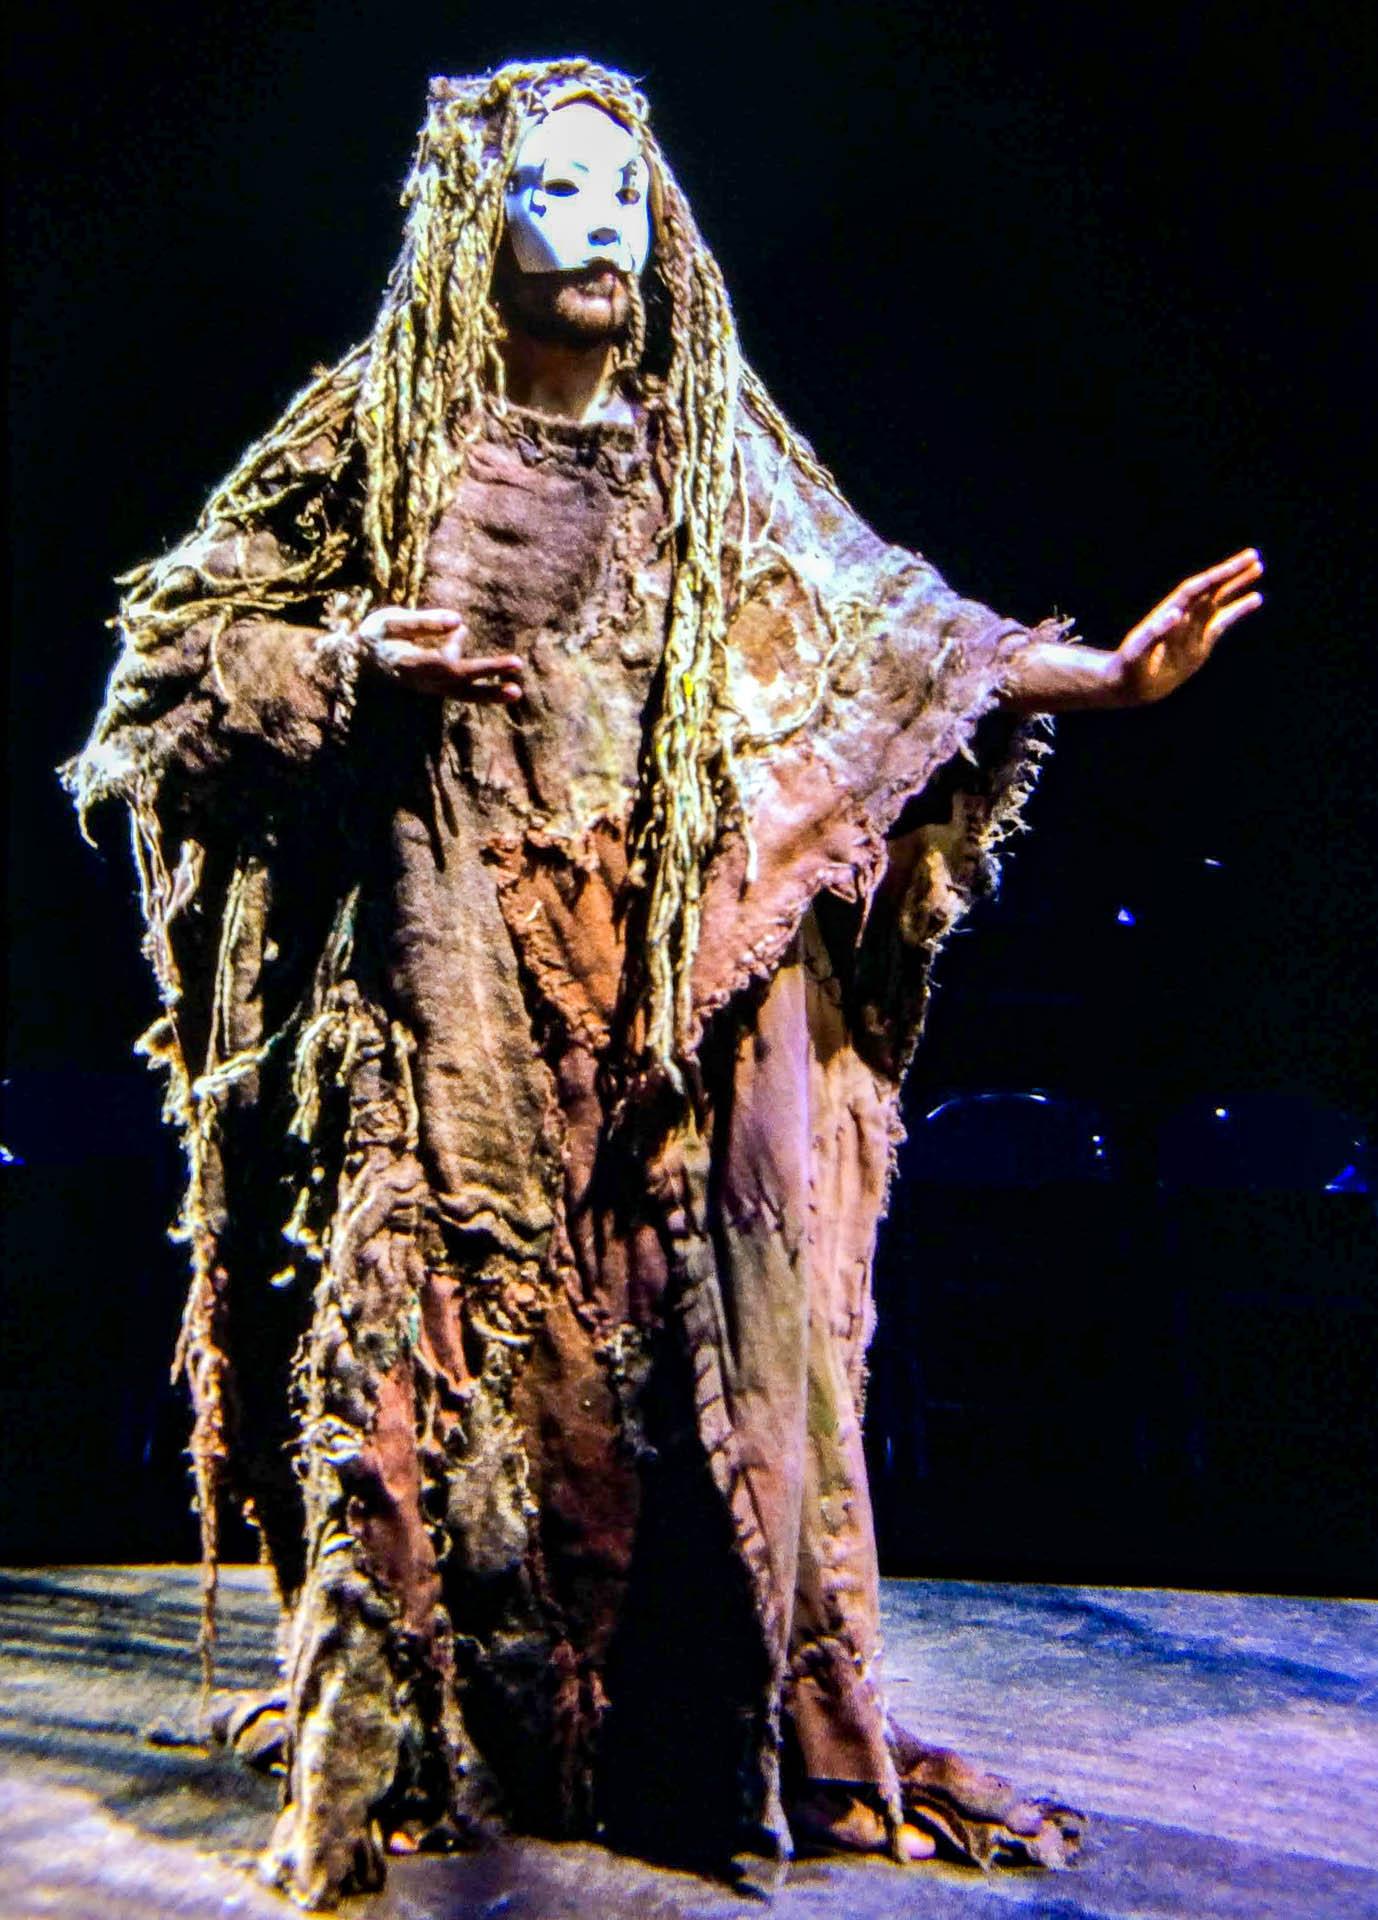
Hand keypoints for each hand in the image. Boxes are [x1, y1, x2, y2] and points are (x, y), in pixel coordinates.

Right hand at [356, 607, 523, 702]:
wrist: (357, 661)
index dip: (455, 650)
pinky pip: (461, 693)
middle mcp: (422, 681)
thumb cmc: (376, 635)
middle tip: (517, 665)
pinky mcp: (435, 689)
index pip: (442, 663)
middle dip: (488, 672)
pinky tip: (505, 687)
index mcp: (409, 663)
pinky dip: (482, 691)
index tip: (461, 628)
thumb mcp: (391, 621)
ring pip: (463, 694)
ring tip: (516, 692)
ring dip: (490, 692)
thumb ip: (424, 622)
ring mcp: (429, 689)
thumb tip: (460, 621)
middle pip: (459, 680)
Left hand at [1110, 548, 1263, 706]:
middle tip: (1254, 556)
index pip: (1196, 589)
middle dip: (1231, 573)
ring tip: (1257, 569)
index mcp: (1169, 612)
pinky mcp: (1201, 643)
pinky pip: (1223, 622)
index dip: (1215, 576)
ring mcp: (1194, 628)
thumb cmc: (1129, 666)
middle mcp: (1184, 615)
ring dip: (1237, 585)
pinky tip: (1255, 599)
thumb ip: (1154, 633)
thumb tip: (1175, 613)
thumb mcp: (1138, 651)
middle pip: (1210, 589)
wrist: (1129, 683)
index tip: (1234, 565)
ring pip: (1219, 601)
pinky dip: (1238, 610)